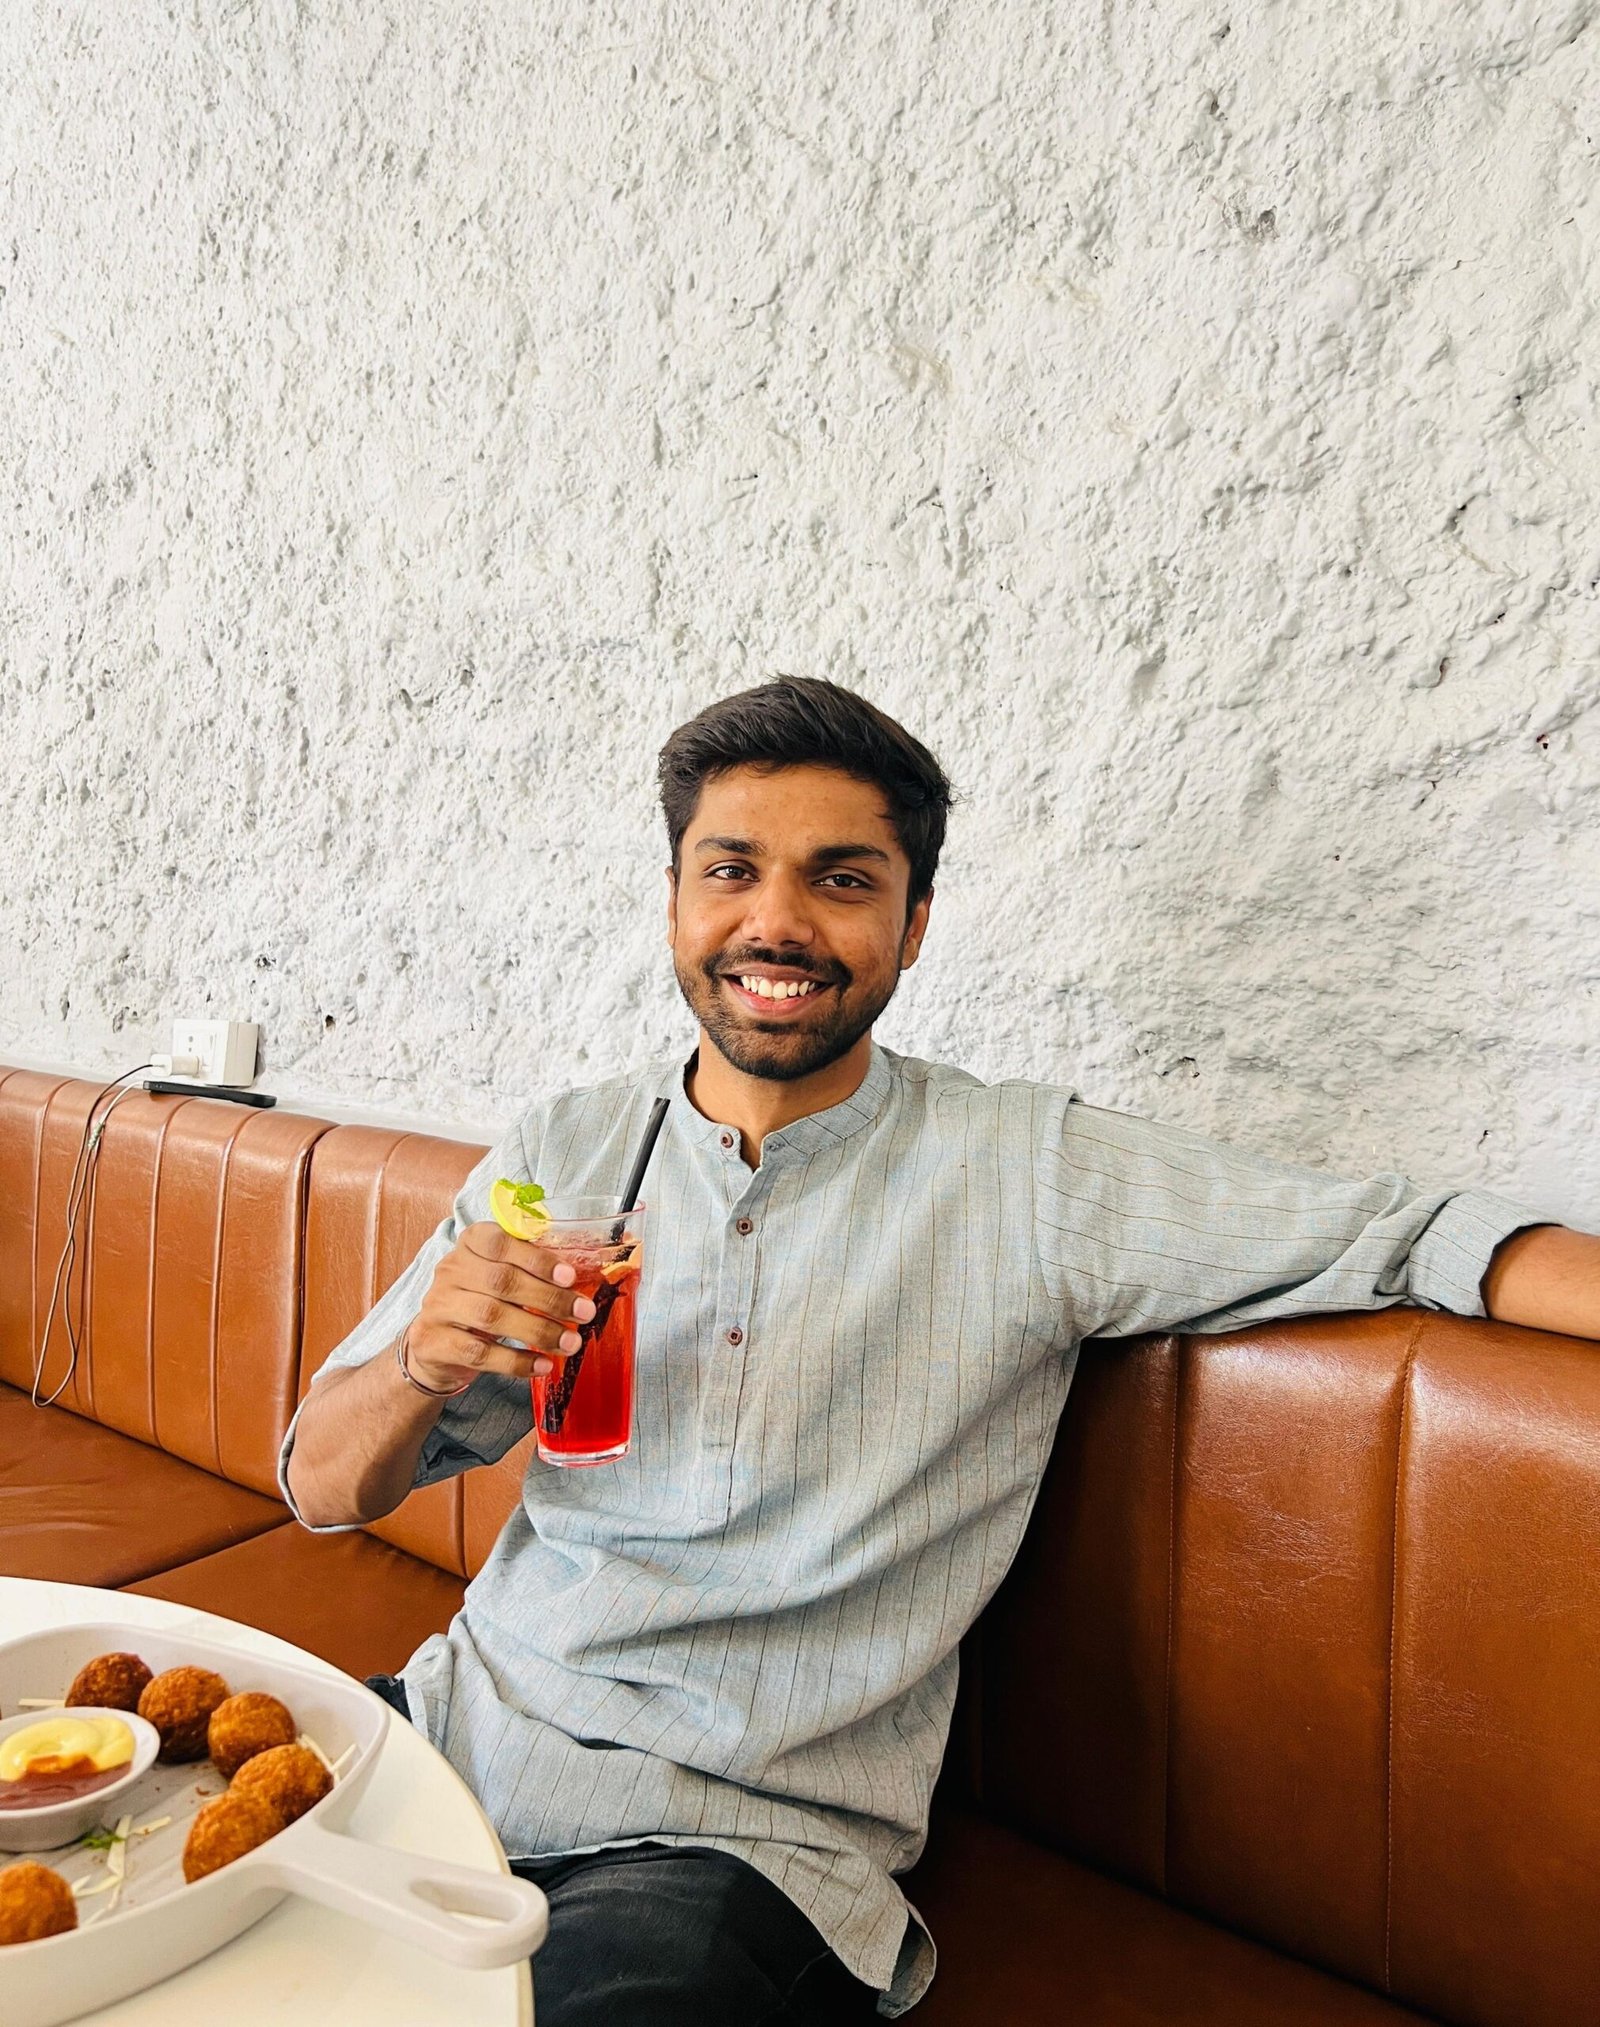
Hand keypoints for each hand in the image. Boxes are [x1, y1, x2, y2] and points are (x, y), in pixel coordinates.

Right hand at [403, 1223, 595, 1393]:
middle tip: (583, 1313)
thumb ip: (530, 1273)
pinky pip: (480, 1353)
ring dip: (538, 1330)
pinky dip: (516, 1361)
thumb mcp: (499, 1278)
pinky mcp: (435, 1343)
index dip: (536, 1259)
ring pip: (491, 1317)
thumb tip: (579, 1284)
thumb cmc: (480, 1302)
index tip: (570, 1276)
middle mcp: (450, 1271)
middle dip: (549, 1298)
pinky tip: (542, 1365)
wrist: (435, 1346)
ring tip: (570, 1343)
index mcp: (469, 1245)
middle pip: (501, 1280)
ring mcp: (438, 1307)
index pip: (499, 1242)